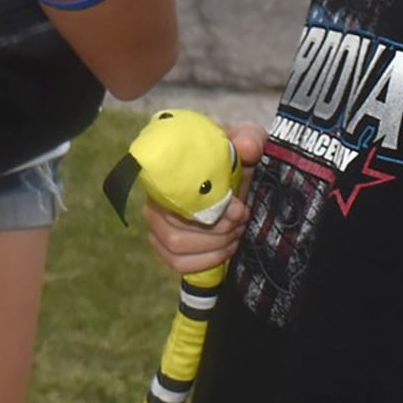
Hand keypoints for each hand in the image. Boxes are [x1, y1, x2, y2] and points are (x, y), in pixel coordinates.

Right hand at [143, 121, 264, 275]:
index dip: (206, 211)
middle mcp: (153, 199)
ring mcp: (156, 225)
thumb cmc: (234, 156)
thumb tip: (246, 148)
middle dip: (217, 232)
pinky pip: (177, 263)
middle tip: (241, 222)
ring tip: (236, 233)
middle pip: (174, 231)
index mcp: (166, 172)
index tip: (237, 208)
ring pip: (176, 248)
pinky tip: (225, 249)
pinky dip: (206, 260)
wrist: (236, 174)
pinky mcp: (166, 246)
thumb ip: (248, 139)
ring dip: (214, 246)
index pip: (171, 198)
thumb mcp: (247, 140)